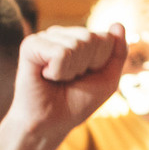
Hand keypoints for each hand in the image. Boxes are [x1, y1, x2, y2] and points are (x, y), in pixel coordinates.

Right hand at [7, 24, 127, 149]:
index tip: (85, 77)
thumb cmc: (77, 102)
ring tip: (58, 79)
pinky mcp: (30, 45)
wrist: (51, 124)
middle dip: (87, 66)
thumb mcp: (107, 79)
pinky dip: (58, 72)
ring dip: (71, 71)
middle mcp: (61, 34)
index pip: (106, 38)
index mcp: (79, 38)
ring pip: (76, 44)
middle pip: (91, 38)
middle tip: (70, 80)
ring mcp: (45, 37)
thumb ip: (117, 52)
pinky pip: (60, 52)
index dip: (101, 64)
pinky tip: (46, 76)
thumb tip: (118, 24)